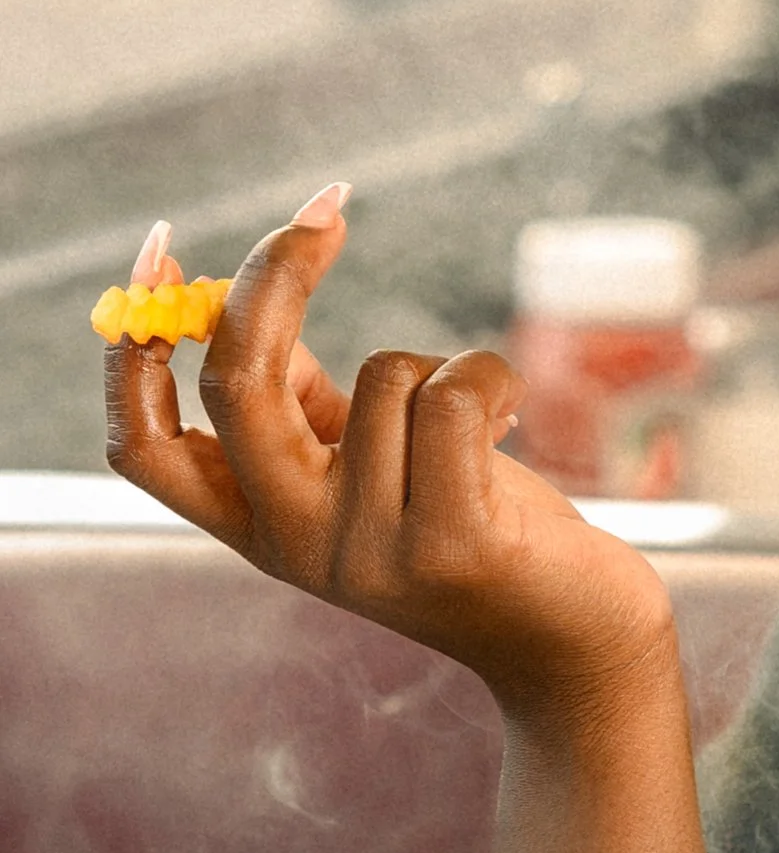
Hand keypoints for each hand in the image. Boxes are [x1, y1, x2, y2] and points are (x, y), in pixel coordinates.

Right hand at [104, 189, 676, 729]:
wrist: (574, 644)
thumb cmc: (473, 531)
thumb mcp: (370, 475)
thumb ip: (310, 411)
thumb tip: (255, 308)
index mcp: (259, 526)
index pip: (141, 445)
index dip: (131, 346)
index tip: (159, 248)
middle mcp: (297, 543)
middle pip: (237, 382)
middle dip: (274, 274)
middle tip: (324, 208)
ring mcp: (371, 550)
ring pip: (384, 373)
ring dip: (443, 363)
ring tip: (481, 417)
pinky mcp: (454, 545)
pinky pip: (453, 397)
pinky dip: (492, 376)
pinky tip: (513, 418)